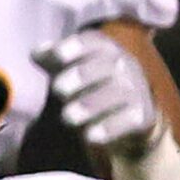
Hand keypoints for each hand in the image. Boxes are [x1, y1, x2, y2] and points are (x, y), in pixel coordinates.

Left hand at [34, 29, 163, 151]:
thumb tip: (36, 53)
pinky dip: (108, 129)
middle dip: (77, 77)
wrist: (131, 117)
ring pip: (113, 95)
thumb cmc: (93, 86)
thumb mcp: (71, 69)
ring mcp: (137, 90)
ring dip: (89, 105)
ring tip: (68, 117)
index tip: (56, 57)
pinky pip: (127, 121)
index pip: (91, 42)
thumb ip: (52, 59)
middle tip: (58, 90)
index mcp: (106, 49)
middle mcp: (125, 65)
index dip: (72, 47)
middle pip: (101, 67)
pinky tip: (90, 136)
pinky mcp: (143, 116)